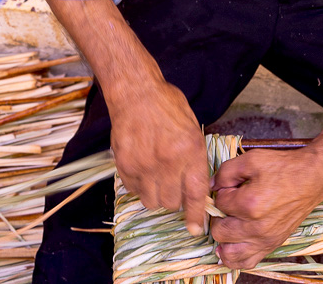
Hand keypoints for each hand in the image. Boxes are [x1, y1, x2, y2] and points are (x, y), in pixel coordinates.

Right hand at [108, 78, 208, 235]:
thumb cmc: (167, 105)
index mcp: (189, 151)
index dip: (196, 215)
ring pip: (151, 201)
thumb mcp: (192, 127)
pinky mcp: (124, 167)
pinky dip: (139, 185)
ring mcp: (144, 166)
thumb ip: (194, 157)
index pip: (195, 193)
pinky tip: (142, 167)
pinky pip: (133, 191)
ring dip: (156, 194)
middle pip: (172, 203)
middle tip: (173, 183)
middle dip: (175, 198)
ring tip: (156, 175)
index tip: (196, 229)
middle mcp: (167, 163)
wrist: (136, 93)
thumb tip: (198, 186)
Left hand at [211, 147, 322, 268]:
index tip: (232, 186)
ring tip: (228, 223)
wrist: (311, 178)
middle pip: (219, 230)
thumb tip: (212, 185)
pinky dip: (235, 256)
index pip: (219, 203)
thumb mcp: (252, 159)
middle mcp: (256, 227)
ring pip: (228, 253)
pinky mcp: (272, 245)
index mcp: (250, 204)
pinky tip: (233, 244)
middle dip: (219, 215)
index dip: (221, 191)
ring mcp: (265, 240)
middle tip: (229, 203)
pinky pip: (246, 262)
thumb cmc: (283, 167)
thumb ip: (227, 171)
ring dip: (224, 238)